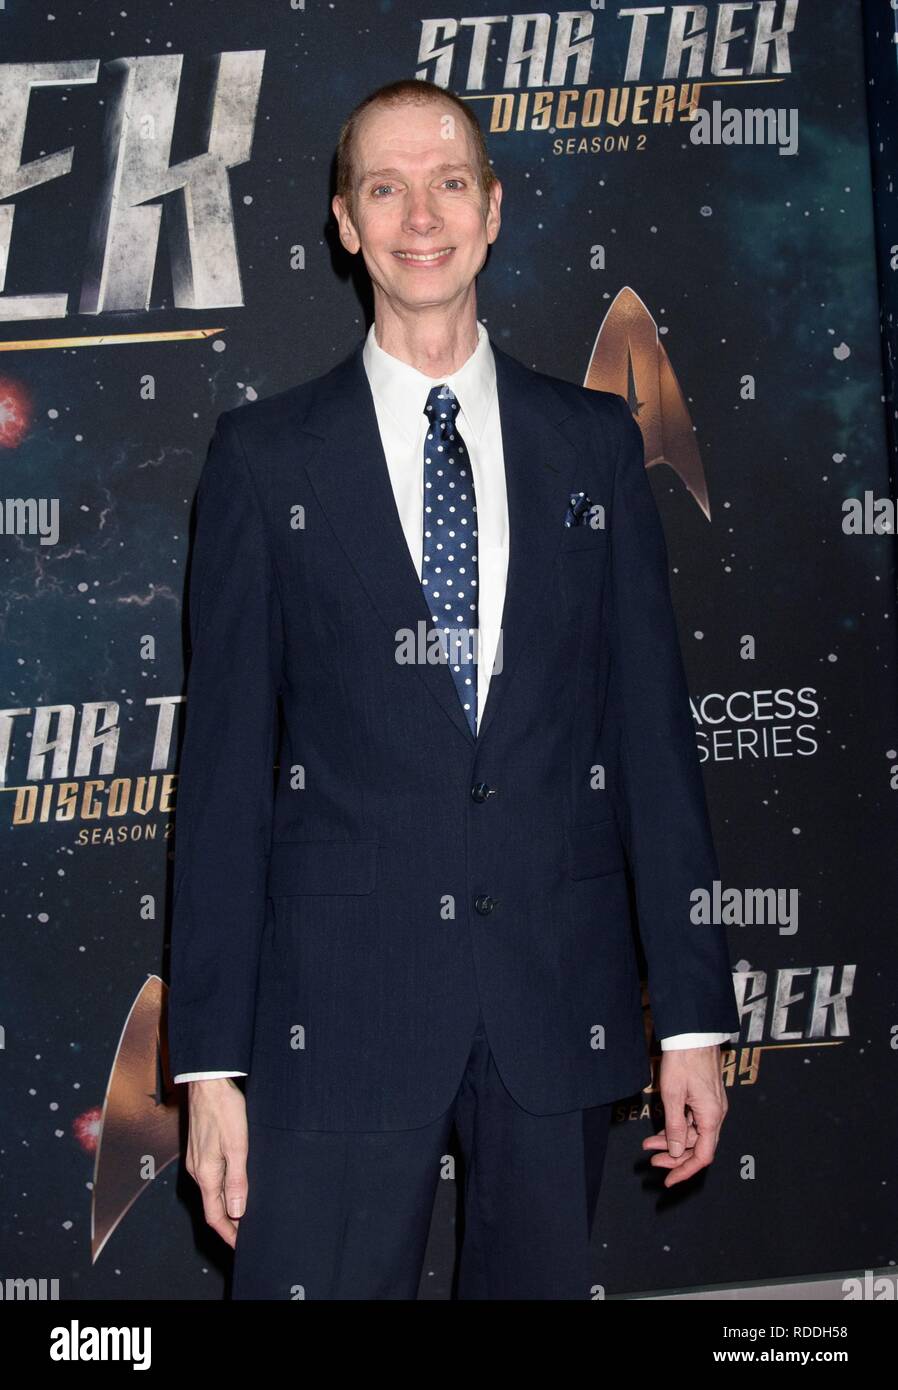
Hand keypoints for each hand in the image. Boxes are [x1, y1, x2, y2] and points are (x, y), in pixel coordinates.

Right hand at [184, 1077, 247, 1246]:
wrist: (208, 1082)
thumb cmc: (223, 1109)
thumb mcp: (237, 1145)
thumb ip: (237, 1180)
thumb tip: (237, 1212)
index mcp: (206, 1173)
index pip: (215, 1215)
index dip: (228, 1234)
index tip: (242, 1246)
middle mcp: (197, 1170)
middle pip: (211, 1206)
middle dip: (228, 1223)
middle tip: (247, 1234)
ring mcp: (196, 1160)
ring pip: (210, 1192)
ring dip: (226, 1206)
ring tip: (244, 1214)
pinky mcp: (200, 1148)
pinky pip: (210, 1178)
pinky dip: (222, 1190)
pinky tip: (234, 1186)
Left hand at [642, 1044, 727, 1187]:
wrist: (693, 1033)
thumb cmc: (683, 1061)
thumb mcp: (673, 1096)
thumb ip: (675, 1126)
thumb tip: (676, 1152)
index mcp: (711, 1117)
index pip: (702, 1156)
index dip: (685, 1171)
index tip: (668, 1180)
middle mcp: (715, 1115)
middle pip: (697, 1147)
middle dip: (674, 1156)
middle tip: (651, 1161)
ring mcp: (712, 1106)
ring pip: (694, 1134)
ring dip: (672, 1141)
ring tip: (648, 1144)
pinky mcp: (705, 1098)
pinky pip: (693, 1121)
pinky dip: (678, 1127)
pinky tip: (662, 1129)